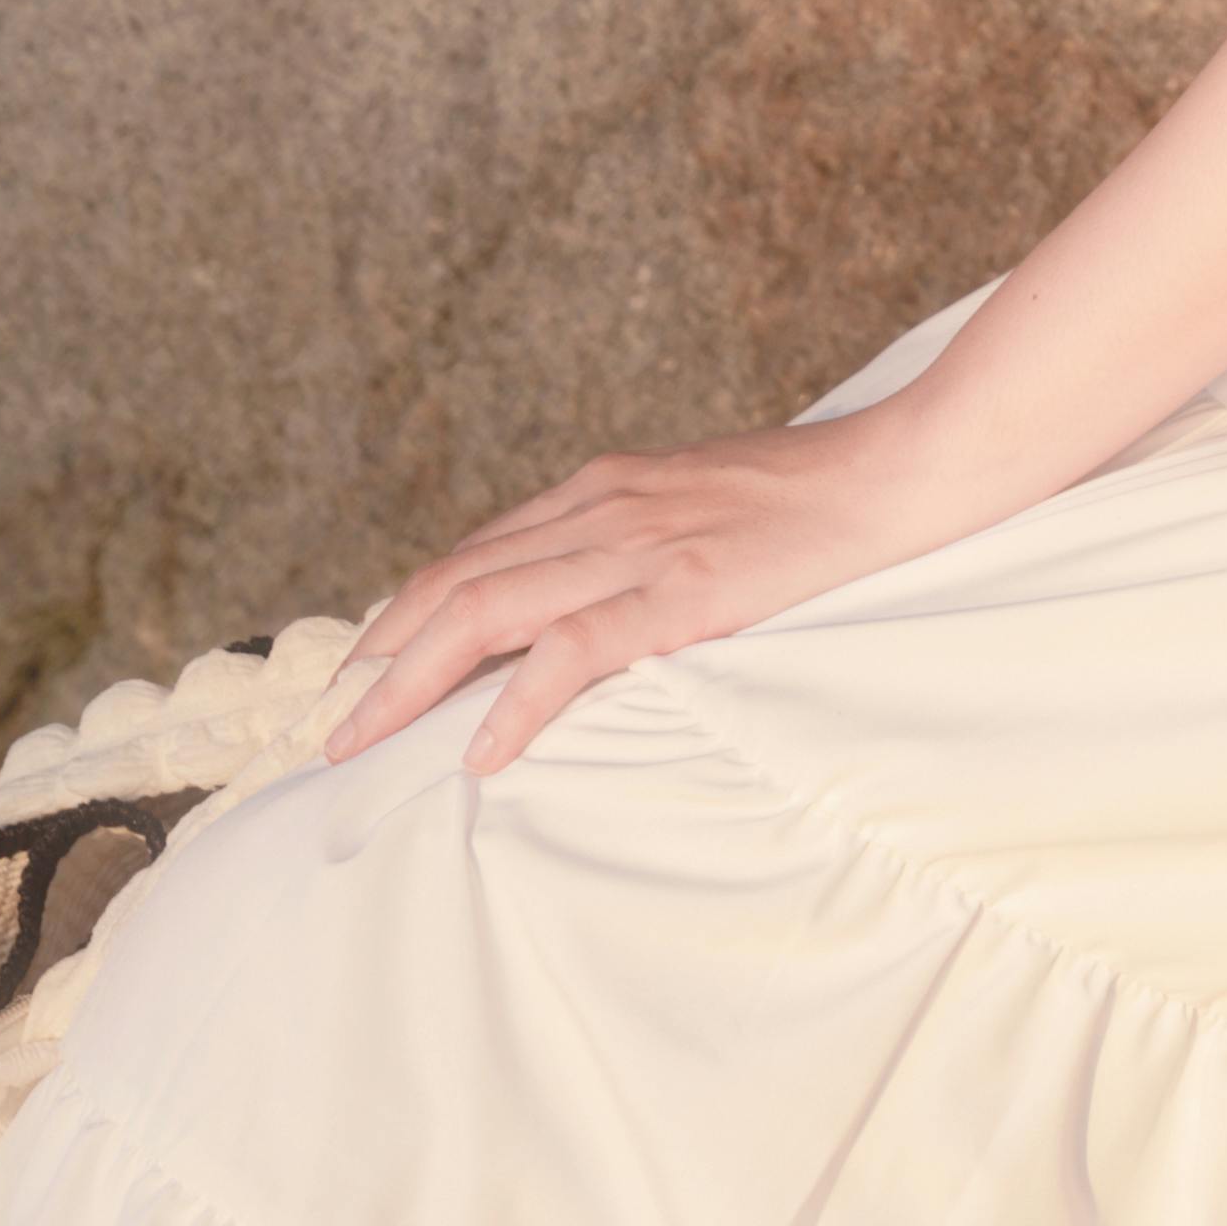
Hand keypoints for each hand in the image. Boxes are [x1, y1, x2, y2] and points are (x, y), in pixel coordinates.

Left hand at [320, 400, 960, 777]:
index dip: (407, 612)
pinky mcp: (683, 592)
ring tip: (364, 739)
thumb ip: (637, 541)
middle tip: (333, 722)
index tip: (364, 667)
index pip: (476, 553)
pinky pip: (575, 649)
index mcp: (602, 488)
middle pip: (457, 582)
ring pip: (489, 609)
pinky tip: (483, 752)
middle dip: (382, 654)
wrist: (893, 473)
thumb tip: (589, 598)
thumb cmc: (808, 498)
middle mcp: (601, 508)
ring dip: (413, 680)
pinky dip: (518, 702)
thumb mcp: (697, 506)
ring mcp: (638, 547)